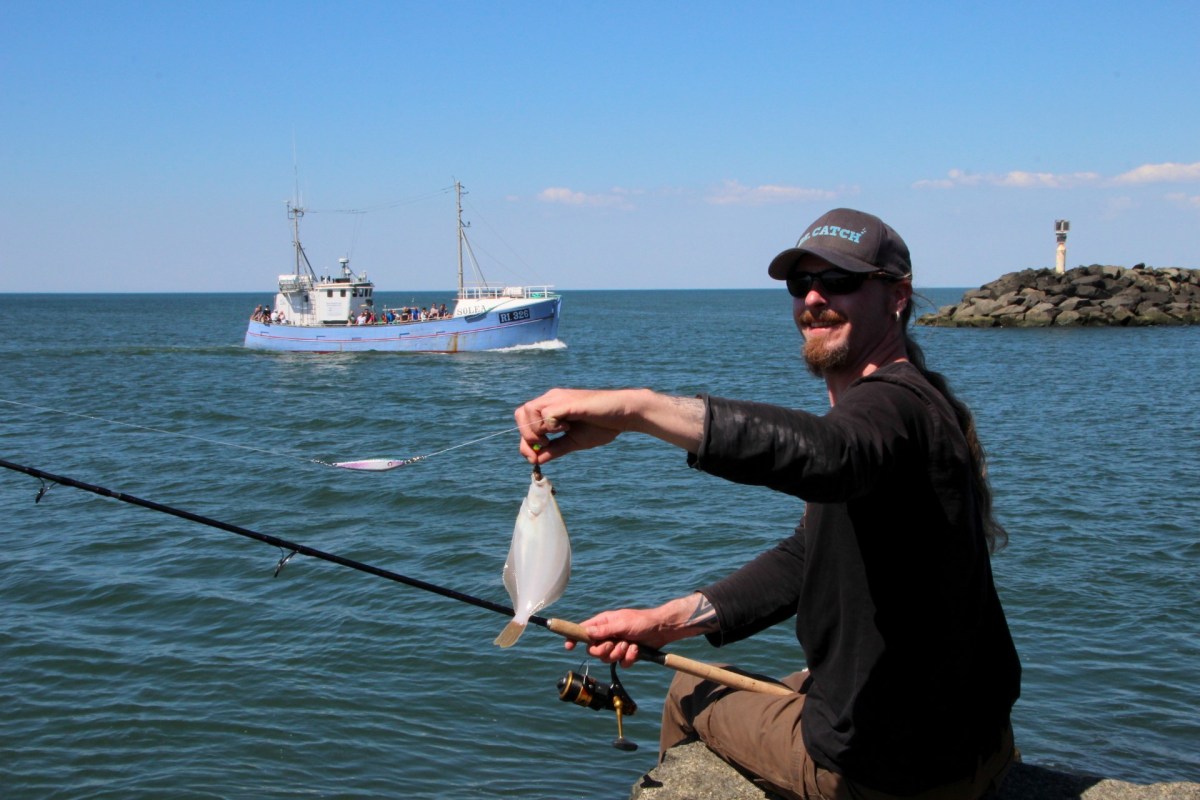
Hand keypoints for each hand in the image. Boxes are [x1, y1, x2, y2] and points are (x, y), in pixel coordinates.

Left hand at [514, 388, 639, 464]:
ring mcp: (558, 398)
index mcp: (551, 408)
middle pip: (520, 413)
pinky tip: (567, 428)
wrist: (624, 414)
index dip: (524, 441)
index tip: (534, 458)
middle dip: (526, 435)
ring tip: (555, 436)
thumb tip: (537, 460)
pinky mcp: (568, 402)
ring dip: (536, 430)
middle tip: (544, 446)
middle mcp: (551, 399)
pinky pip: (546, 413)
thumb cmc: (602, 425)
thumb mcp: (574, 442)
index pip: (524, 421)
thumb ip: (555, 449)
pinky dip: (550, 426)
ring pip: (528, 411)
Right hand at [562, 593, 716, 668]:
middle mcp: (607, 635)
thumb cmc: (642, 621)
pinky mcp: (626, 655)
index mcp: (603, 623)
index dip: (574, 638)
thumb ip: (604, 629)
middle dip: (605, 650)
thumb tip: (586, 631)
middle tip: (615, 644)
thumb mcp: (622, 623)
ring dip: (619, 654)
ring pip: (606, 659)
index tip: (568, 646)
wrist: (661, 630)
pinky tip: (636, 650)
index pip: (583, 631)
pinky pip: (620, 664)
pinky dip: (629, 658)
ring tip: (630, 645)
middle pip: (593, 650)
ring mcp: (616, 646)